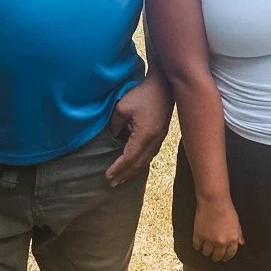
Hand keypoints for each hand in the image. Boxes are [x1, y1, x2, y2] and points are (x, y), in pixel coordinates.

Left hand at [105, 72, 172, 186]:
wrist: (163, 87)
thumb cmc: (142, 94)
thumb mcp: (122, 108)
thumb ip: (115, 125)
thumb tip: (112, 137)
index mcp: (144, 136)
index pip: (129, 158)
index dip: (118, 168)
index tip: (108, 176)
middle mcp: (154, 141)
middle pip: (138, 164)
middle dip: (125, 175)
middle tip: (112, 182)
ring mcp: (159, 139)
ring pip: (145, 161)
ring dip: (133, 171)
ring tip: (122, 178)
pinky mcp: (161, 136)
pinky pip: (149, 155)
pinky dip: (140, 163)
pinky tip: (135, 165)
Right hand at [193, 196, 244, 262]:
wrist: (214, 201)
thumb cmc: (227, 209)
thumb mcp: (237, 222)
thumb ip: (239, 234)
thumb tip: (242, 243)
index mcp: (232, 240)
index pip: (230, 254)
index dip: (227, 257)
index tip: (224, 258)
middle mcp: (221, 242)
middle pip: (218, 255)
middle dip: (216, 257)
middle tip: (214, 257)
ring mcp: (209, 240)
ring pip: (207, 252)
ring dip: (206, 252)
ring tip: (205, 250)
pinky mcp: (199, 235)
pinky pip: (197, 246)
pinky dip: (197, 246)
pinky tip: (198, 245)